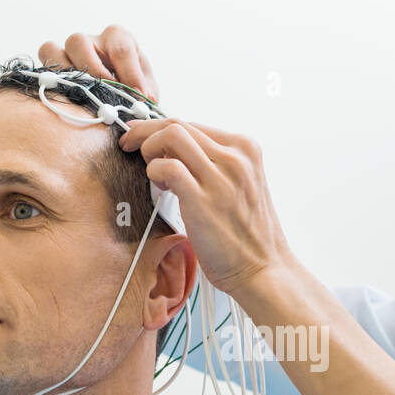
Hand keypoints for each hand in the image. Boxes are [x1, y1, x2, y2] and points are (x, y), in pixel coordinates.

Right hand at [38, 26, 158, 101]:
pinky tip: (68, 101)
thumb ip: (146, 91)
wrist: (120, 102)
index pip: (121, 48)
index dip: (130, 73)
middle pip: (78, 42)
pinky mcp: (53, 68)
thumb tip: (145, 98)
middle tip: (105, 95)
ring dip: (63, 76)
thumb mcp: (147, 90)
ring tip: (81, 98)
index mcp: (118, 39)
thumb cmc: (135, 92)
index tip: (140, 96)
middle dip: (90, 70)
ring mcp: (68, 54)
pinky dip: (50, 82)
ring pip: (51, 51)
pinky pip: (42, 68)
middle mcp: (91, 41)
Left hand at [119, 119, 293, 298]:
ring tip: (149, 169)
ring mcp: (221, 177)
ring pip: (172, 135)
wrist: (263, 269)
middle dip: (145, 131)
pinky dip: (154, 170)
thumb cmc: (249, 235)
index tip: (144, 135)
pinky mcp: (203, 199)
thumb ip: (216, 165)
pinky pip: (168, 167)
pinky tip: (158, 185)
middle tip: (131, 143)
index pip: (193, 124)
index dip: (160, 127)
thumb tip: (175, 152)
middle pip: (179, 124)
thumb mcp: (241, 186)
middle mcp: (236, 158)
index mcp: (246, 150)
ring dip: (149, 147)